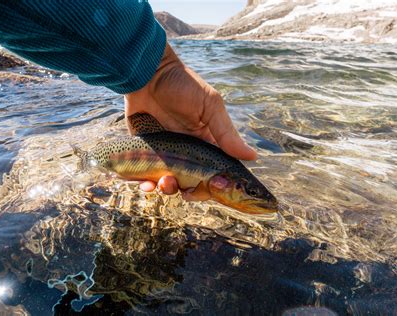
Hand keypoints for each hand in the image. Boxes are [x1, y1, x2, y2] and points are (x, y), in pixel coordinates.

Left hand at [124, 43, 256, 196]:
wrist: (147, 74)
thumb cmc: (182, 85)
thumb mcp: (210, 106)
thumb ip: (226, 133)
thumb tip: (252, 156)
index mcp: (206, 143)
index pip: (215, 172)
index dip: (215, 185)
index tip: (213, 188)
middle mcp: (186, 152)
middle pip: (191, 183)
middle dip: (189, 191)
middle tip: (183, 188)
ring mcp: (164, 153)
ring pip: (168, 183)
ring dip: (167, 189)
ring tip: (161, 183)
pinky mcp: (144, 152)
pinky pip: (145, 175)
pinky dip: (146, 184)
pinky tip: (145, 185)